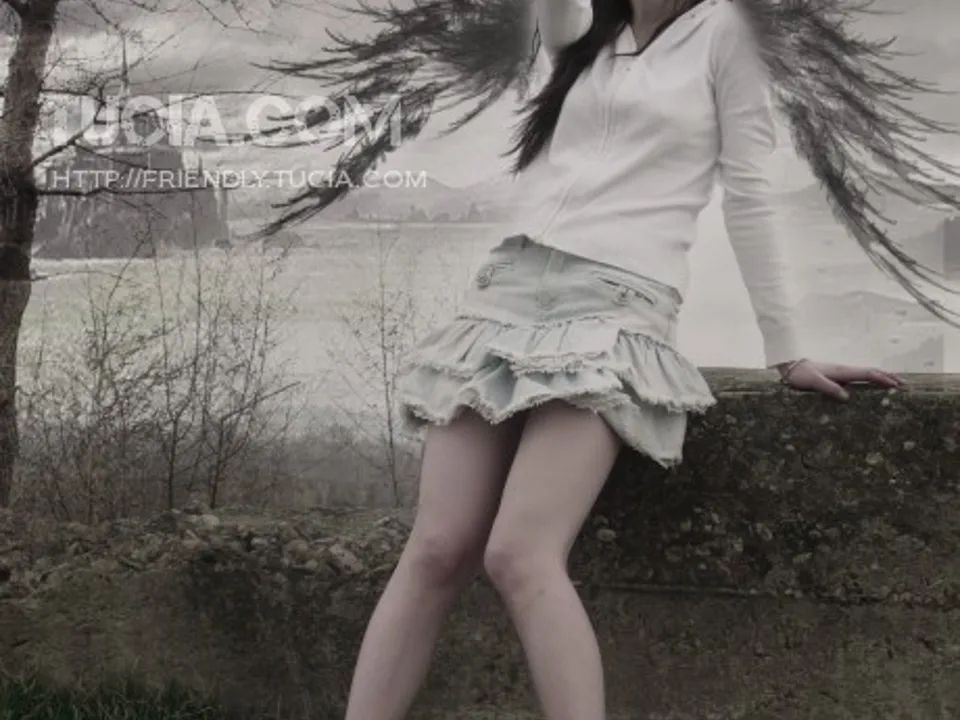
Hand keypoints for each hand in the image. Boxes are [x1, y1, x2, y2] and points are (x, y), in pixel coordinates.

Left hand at [777, 359, 902, 400]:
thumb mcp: (813, 382)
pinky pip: (859, 376)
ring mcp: (842, 372)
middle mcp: (845, 370)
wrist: (790, 367)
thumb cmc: (800, 374)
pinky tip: (872, 384)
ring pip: (866, 373)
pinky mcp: (838, 376)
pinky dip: (870, 378)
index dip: (882, 379)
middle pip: (871, 371)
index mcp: (842, 371)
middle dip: (888, 376)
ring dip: (881, 376)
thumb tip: (847, 397)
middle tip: (903, 383)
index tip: (896, 384)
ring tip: (895, 382)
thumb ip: (829, 388)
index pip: (867, 374)